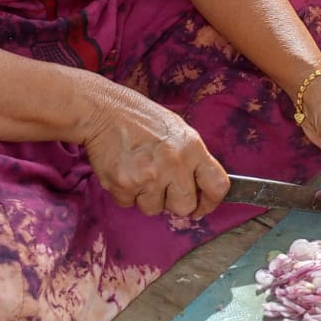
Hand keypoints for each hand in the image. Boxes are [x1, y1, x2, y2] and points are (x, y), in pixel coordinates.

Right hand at [80, 82, 229, 219]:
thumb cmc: (141, 119)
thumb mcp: (178, 130)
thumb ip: (191, 158)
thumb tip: (198, 187)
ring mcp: (149, 177)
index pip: (217, 185)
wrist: (103, 110)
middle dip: (173, 202)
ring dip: (146, 197)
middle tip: (162, 187)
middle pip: (185, 206)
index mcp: (192, 148)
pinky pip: (129, 204)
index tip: (202, 206)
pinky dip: (125, 193)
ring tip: (139, 172)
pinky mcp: (124, 185)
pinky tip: (124, 171)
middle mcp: (174, 164)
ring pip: (154, 209)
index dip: (211, 202)